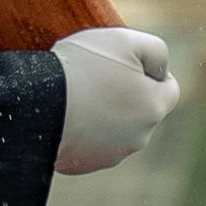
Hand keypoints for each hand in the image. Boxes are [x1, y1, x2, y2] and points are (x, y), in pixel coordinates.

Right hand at [53, 25, 178, 175]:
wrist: (35, 102)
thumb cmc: (82, 67)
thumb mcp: (125, 40)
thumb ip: (157, 51)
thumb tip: (161, 71)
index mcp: (154, 108)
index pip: (169, 88)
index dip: (149, 71)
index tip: (124, 62)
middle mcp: (139, 138)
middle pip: (143, 110)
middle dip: (127, 93)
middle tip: (97, 75)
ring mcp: (111, 155)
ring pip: (118, 129)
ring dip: (106, 113)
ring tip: (78, 94)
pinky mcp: (84, 165)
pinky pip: (91, 144)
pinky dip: (84, 131)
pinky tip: (67, 113)